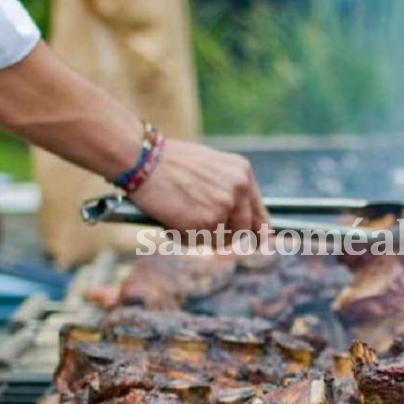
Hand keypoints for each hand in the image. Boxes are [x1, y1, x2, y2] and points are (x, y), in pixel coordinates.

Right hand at [130, 140, 269, 245]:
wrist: (144, 159)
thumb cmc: (169, 162)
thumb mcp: (210, 167)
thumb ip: (227, 189)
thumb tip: (235, 218)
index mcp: (242, 173)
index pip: (259, 212)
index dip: (259, 231)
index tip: (259, 243)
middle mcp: (239, 189)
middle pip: (241, 231)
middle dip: (222, 235)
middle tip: (199, 227)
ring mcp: (224, 206)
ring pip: (219, 239)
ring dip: (200, 236)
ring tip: (180, 216)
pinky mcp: (207, 222)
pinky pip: (198, 242)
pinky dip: (183, 237)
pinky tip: (170, 219)